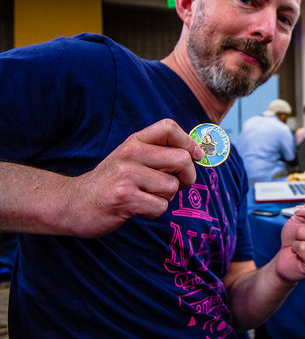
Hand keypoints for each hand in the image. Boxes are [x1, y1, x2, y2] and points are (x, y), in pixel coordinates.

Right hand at [59, 119, 203, 236]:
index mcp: (133, 141)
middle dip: (188, 177)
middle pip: (182, 159)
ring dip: (166, 197)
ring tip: (147, 196)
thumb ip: (158, 153)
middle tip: (179, 185)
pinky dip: (155, 211)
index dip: (189, 142)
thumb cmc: (111, 182)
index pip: (168, 127)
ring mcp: (126, 176)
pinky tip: (138, 208)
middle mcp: (130, 154)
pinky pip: (160, 206)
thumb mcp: (130, 158)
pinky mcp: (124, 198)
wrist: (73, 203)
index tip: (197, 156)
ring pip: (172, 187)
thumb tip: (197, 155)